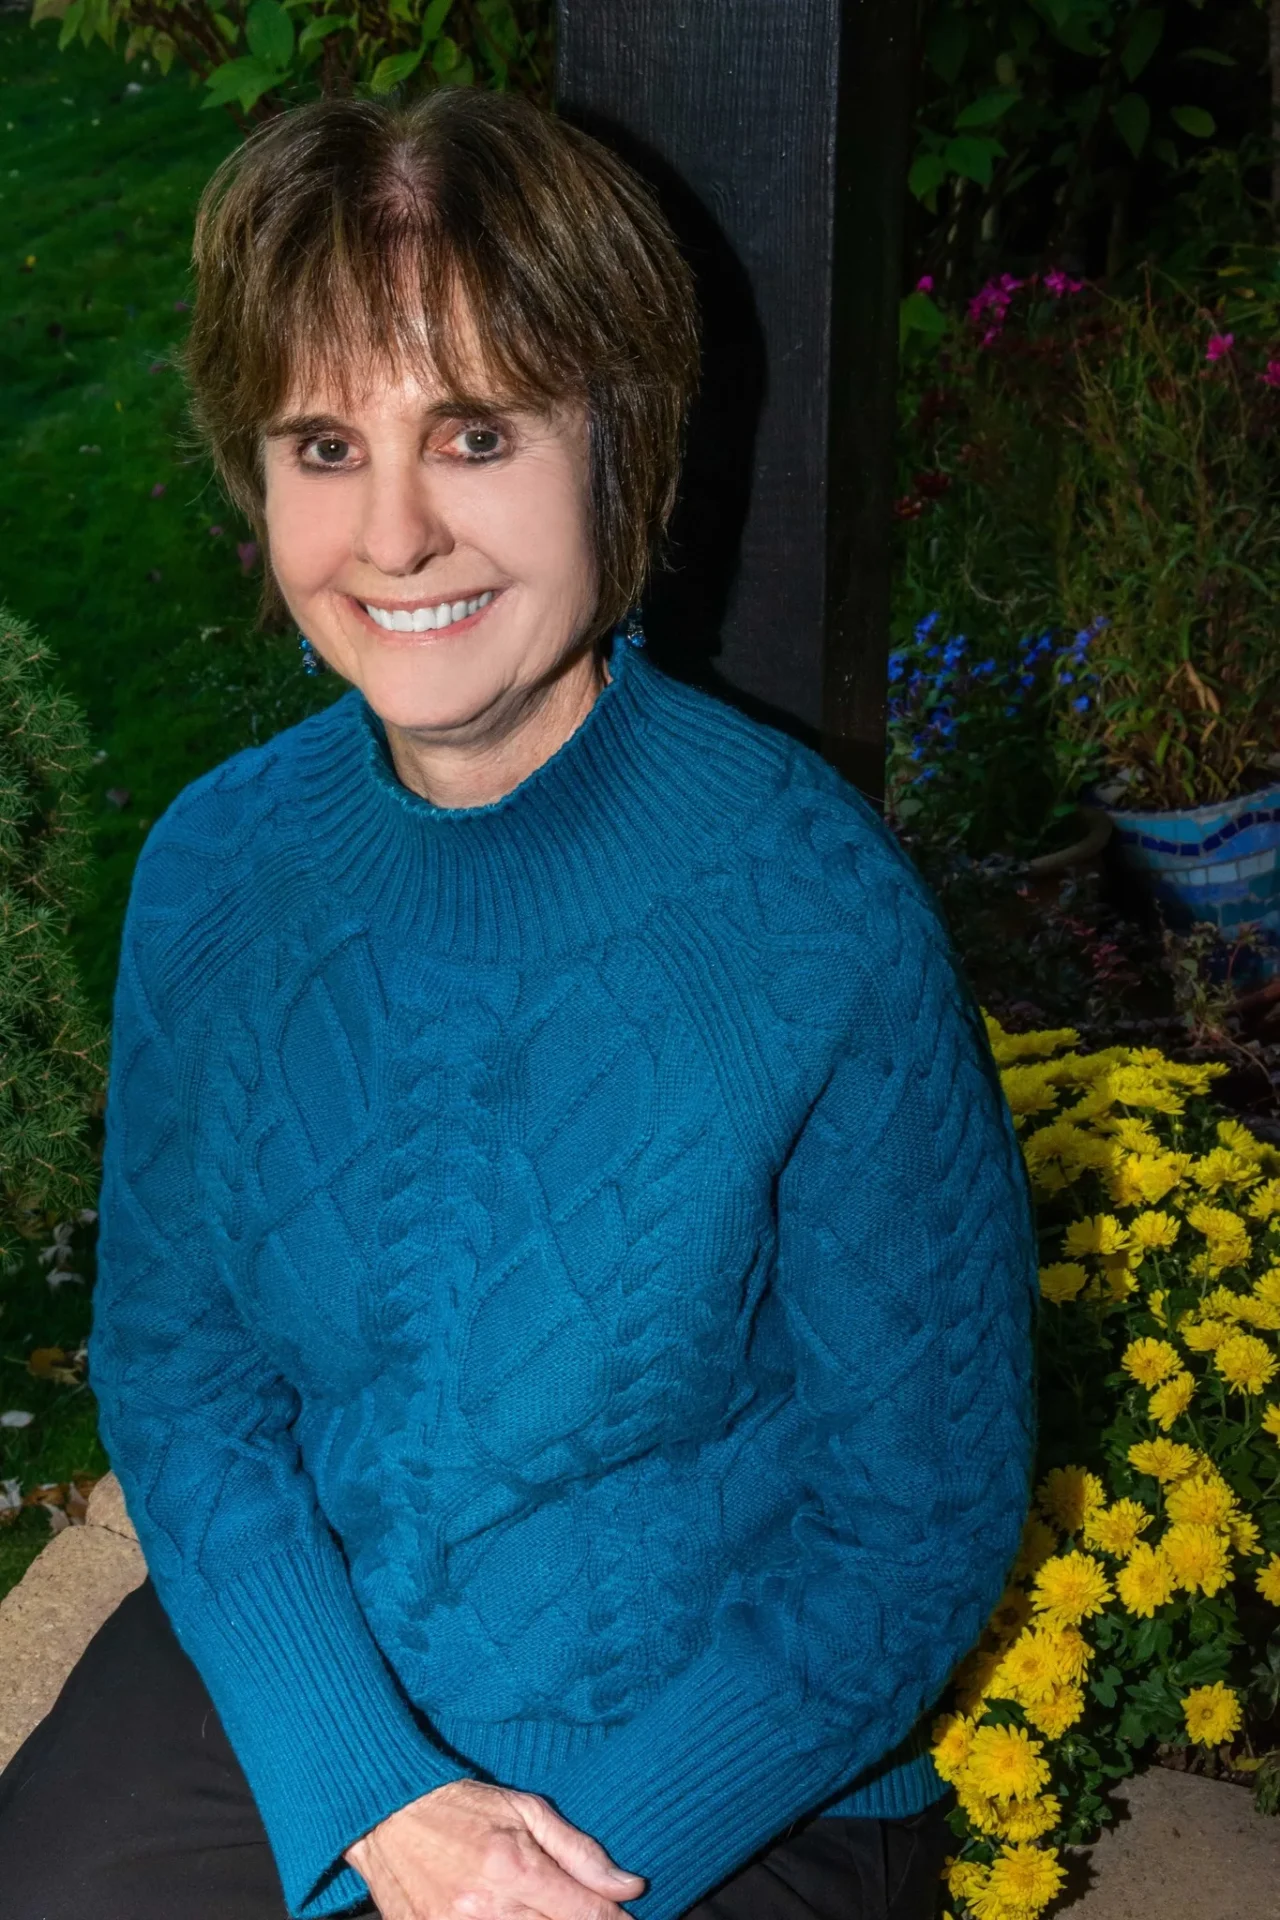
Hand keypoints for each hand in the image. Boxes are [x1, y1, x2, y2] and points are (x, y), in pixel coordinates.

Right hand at [345, 1777, 647, 1919]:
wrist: (386, 1815)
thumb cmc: (462, 1806)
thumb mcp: (526, 1809)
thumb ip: (579, 1851)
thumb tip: (629, 1886)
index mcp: (514, 1866)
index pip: (585, 1913)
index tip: (627, 1919)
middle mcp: (486, 1907)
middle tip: (584, 1914)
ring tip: (545, 1910)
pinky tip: (512, 1917)